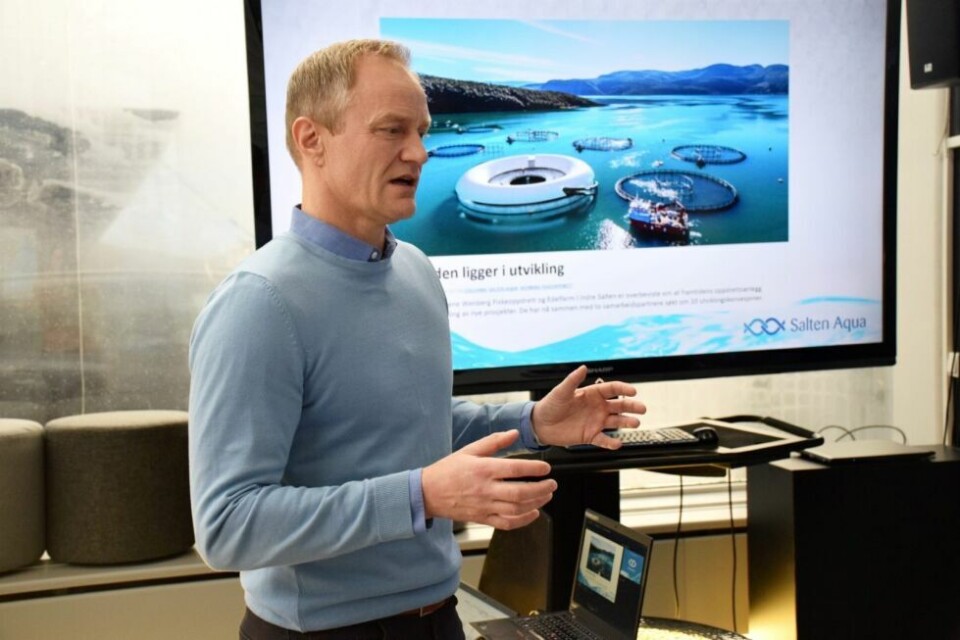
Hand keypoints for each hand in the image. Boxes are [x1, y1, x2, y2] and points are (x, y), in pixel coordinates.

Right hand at [422, 430, 555, 529]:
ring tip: (546, 496)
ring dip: (536, 503)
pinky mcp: (483, 519)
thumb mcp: (469, 450)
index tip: (546, 468)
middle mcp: (485, 490)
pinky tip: (533, 513)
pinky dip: (523, 520)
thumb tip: (514, 433)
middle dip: (541, 489)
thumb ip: (494, 442)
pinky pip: (507, 523)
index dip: (534, 469)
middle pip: (519, 493)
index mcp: (483, 470)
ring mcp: (484, 506)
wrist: (428, 493)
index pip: (514, 469)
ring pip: (516, 509)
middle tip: (552, 484)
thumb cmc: (448, 470)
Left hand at [532, 365, 646, 448]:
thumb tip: (583, 367)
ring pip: (616, 422)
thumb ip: (573, 380)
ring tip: (635, 423)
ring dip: (626, 422)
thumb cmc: (550, 405)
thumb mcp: (561, 391)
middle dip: (632, 406)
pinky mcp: (590, 436)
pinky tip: (617, 443)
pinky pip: (603, 439)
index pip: (612, 389)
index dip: (623, 389)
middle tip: (642, 408)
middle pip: (619, 406)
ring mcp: (595, 422)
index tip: (633, 391)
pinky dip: (611, 442)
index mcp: (591, 394)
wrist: (540, 425)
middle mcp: (597, 407)